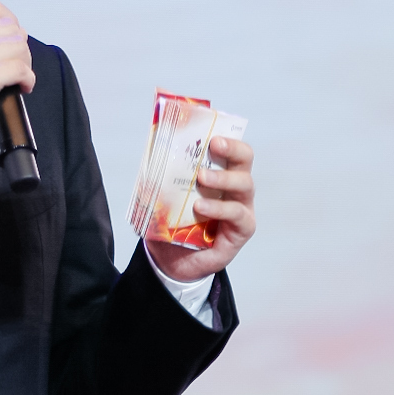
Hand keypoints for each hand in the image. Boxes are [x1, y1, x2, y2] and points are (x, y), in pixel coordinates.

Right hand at [0, 0, 34, 146]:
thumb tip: (5, 30)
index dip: (9, 22)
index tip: (11, 39)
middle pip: (10, 27)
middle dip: (19, 46)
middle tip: (16, 64)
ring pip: (18, 46)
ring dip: (25, 63)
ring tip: (18, 77)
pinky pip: (20, 69)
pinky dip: (27, 79)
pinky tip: (22, 86)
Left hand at [145, 136, 255, 279]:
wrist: (172, 261)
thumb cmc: (172, 225)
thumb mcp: (162, 197)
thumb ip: (161, 176)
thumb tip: (149, 150)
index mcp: (220, 174)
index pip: (230, 149)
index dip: (227, 138)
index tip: (212, 133)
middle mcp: (235, 188)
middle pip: (244, 161)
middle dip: (232, 150)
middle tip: (213, 146)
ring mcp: (241, 209)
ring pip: (245, 184)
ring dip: (223, 178)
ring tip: (202, 178)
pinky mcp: (240, 231)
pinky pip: (237, 215)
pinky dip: (219, 209)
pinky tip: (201, 208)